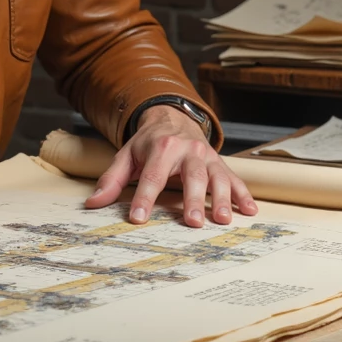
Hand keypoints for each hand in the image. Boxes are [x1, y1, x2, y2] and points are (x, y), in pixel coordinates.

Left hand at [84, 106, 256, 228]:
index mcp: (161, 147)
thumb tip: (93, 203)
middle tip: (193, 222)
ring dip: (221, 199)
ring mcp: (207, 157)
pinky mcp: (220, 164)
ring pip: (217, 177)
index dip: (144, 198)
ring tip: (222, 219)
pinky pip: (235, 179)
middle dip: (192, 199)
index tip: (138, 218)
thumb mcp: (126, 156)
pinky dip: (243, 195)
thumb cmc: (149, 143)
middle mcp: (187, 150)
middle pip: (191, 176)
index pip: (152, 176)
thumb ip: (111, 180)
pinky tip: (249, 211)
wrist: (174, 118)